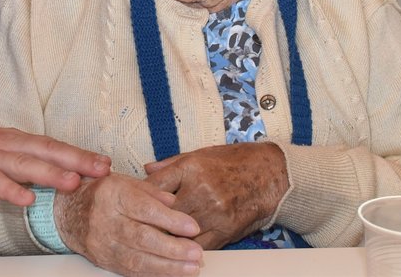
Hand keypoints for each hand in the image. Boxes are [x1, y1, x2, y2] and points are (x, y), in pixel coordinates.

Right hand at [0, 120, 110, 205]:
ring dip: (49, 173)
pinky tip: (25, 198)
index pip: (51, 145)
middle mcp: (3, 144)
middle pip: (44, 150)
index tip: (104, 162)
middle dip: (75, 160)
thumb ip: (21, 160)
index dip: (78, 154)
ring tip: (73, 183)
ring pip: (23, 164)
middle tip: (102, 169)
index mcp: (12, 139)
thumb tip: (53, 171)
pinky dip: (10, 189)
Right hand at [55, 174, 202, 276]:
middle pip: (141, 237)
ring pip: (137, 259)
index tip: (192, 227)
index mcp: (111, 194)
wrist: (69, 211)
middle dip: (172, 248)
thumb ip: (151, 191)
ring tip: (190, 268)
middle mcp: (104, 219)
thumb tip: (175, 204)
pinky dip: (154, 274)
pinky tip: (171, 273)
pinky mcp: (103, 260)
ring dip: (168, 266)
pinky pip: (131, 271)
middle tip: (196, 252)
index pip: (144, 208)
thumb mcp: (124, 181)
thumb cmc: (101, 193)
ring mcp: (102, 242)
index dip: (170, 219)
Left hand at [144, 142, 289, 248]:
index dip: (140, 196)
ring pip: (180, 232)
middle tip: (135, 226)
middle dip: (150, 220)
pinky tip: (179, 246)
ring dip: (167, 236)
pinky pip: (200, 245)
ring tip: (152, 240)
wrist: (269, 175)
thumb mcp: (199, 154)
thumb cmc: (233, 162)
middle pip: (164, 213)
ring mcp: (214, 212)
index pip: (155, 185)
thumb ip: (170, 164)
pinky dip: (187, 246)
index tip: (131, 202)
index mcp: (191, 168)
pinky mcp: (226, 230)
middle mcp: (201, 190)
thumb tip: (146, 170)